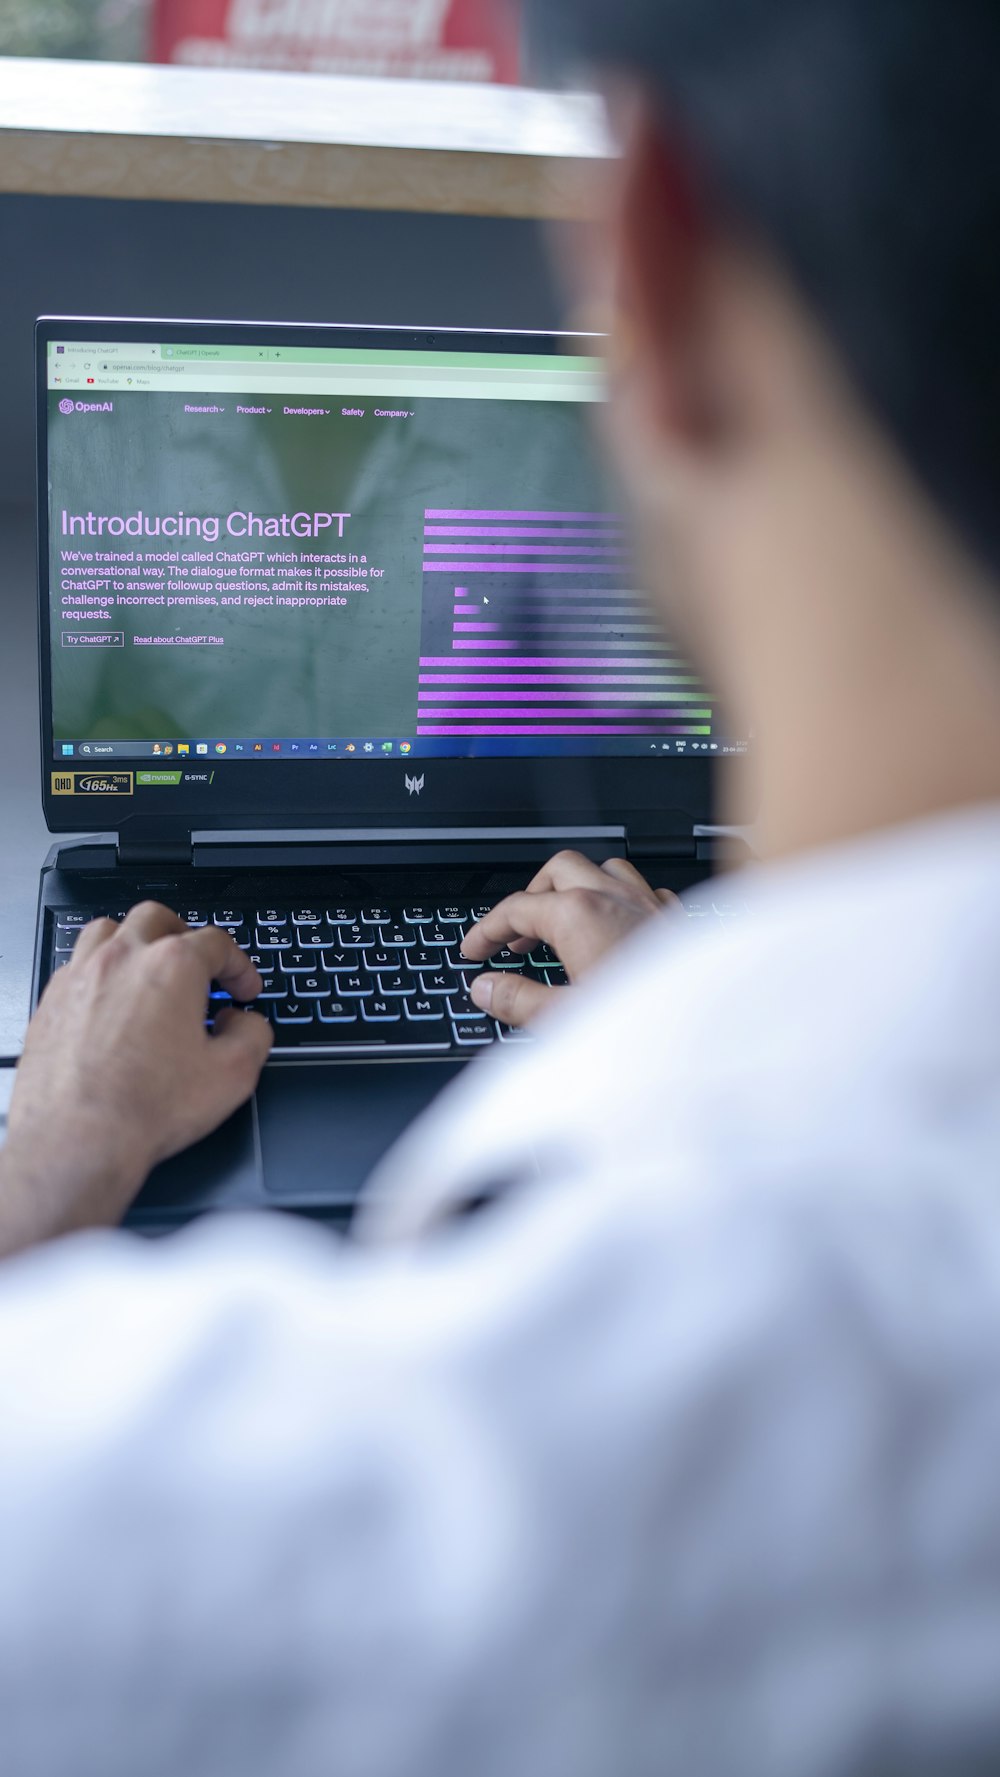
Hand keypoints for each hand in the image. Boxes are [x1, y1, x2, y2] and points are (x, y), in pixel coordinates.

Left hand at [0, 904, 271, 1255]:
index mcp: (172, 967)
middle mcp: (122, 959)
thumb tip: (246, 1022)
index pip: (216, 944)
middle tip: (199, 965)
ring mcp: (80, 977)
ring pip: (109, 930)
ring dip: (136, 943)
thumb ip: (254, 1035)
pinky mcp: (51, 1002)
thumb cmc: (146, 1109)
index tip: (243, 989)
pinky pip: (77, 965)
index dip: (239, 966)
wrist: (77, 1141)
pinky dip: (100, 973)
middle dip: (185, 936)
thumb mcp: (234, 1075)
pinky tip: (111, 1001)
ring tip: (149, 968)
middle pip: (158, 919)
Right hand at [461, 851, 678, 1027]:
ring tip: (561, 922)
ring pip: (603, 870)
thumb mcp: (564, 1017)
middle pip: (559, 870)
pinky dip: (620, 900)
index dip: (487, 929)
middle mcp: (614, 898)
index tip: (475, 949)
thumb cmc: (645, 1026)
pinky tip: (615, 926)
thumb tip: (487, 988)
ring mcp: (648, 904)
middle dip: (531, 896)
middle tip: (515, 935)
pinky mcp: (674, 919)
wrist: (706, 1031)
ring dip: (577, 889)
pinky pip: (642, 890)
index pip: (516, 907)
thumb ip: (518, 999)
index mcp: (579, 915)